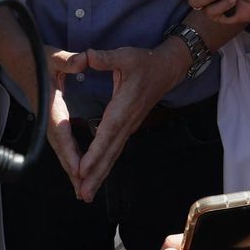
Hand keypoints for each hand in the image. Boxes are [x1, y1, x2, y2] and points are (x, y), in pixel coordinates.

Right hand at [45, 50, 89, 193]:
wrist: (18, 58)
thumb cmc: (35, 57)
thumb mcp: (53, 55)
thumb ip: (68, 59)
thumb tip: (82, 60)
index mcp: (50, 104)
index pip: (61, 131)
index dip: (70, 151)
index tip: (79, 169)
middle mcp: (48, 116)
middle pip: (60, 148)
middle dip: (72, 170)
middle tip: (84, 191)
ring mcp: (47, 120)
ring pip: (60, 149)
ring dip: (70, 169)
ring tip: (82, 189)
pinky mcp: (50, 120)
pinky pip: (61, 143)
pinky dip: (68, 158)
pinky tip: (77, 171)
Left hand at [74, 43, 187, 200]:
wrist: (167, 69)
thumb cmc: (145, 62)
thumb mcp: (125, 55)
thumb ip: (105, 58)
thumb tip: (87, 55)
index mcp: (124, 107)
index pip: (107, 133)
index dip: (94, 152)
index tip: (82, 169)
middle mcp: (127, 122)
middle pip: (109, 152)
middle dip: (95, 174)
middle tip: (83, 194)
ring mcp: (129, 127)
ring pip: (113, 155)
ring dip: (100, 175)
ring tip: (87, 194)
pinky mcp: (128, 128)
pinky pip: (115, 151)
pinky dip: (105, 166)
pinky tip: (96, 177)